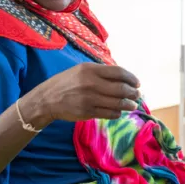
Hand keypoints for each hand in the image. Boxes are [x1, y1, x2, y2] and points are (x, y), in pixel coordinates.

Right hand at [21, 63, 140, 129]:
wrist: (47, 99)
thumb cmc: (68, 83)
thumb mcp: (82, 70)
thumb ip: (101, 73)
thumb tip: (124, 78)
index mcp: (90, 69)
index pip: (118, 72)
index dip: (131, 78)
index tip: (137, 83)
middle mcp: (90, 83)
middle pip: (121, 89)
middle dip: (133, 93)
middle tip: (137, 95)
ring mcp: (89, 99)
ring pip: (117, 103)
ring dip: (128, 105)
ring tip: (132, 105)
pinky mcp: (87, 112)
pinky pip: (109, 114)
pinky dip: (117, 113)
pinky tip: (119, 112)